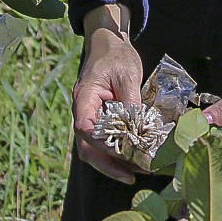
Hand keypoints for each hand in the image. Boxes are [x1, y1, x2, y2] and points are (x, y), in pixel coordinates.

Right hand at [73, 5, 144, 182]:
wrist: (109, 44)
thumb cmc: (116, 56)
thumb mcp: (127, 75)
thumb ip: (130, 101)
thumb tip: (138, 129)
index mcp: (85, 97)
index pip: (84, 127)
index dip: (99, 143)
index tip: (120, 152)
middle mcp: (83, 111)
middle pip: (86, 147)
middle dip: (107, 164)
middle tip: (130, 176)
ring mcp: (90, 117)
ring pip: (93, 149)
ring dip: (112, 164)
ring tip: (135, 174)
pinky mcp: (100, 120)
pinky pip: (104, 142)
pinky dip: (117, 154)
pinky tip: (134, 161)